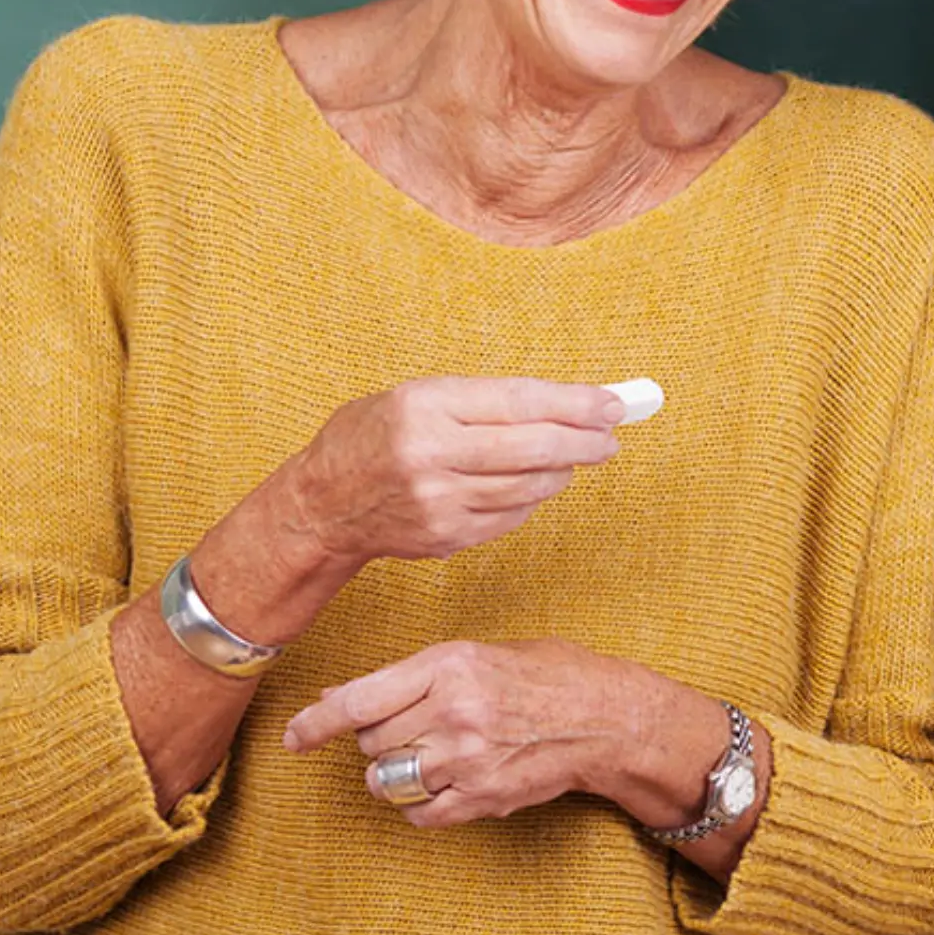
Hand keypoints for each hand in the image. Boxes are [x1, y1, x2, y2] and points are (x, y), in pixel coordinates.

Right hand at [279, 378, 624, 565]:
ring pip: (530, 486)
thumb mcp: (417, 397)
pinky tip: (532, 485)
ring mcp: (439, 502)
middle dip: (585, 442)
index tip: (612, 403)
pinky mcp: (446, 538)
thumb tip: (564, 404)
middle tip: (610, 437)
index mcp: (424, 407)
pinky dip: (532, 498)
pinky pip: (511, 516)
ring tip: (571, 458)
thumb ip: (484, 401)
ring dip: (562, 471)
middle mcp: (431, 455)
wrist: (321, 505)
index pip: (519, 402)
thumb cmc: (373, 438)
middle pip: (533, 448)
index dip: (574, 403)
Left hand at [284, 638, 635, 827]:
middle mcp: (453, 712)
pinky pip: (420, 814)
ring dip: (395, 774)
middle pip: (372, 742)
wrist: (606, 717)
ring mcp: (467, 758)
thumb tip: (339, 698)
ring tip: (426, 758)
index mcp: (450, 665)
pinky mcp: (482, 796)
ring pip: (390, 781)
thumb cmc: (547, 675)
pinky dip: (420, 805)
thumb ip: (408, 678)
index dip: (317, 723)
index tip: (294, 737)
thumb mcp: (478, 655)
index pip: (361, 700)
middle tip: (412, 729)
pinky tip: (443, 785)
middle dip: (379, 739)